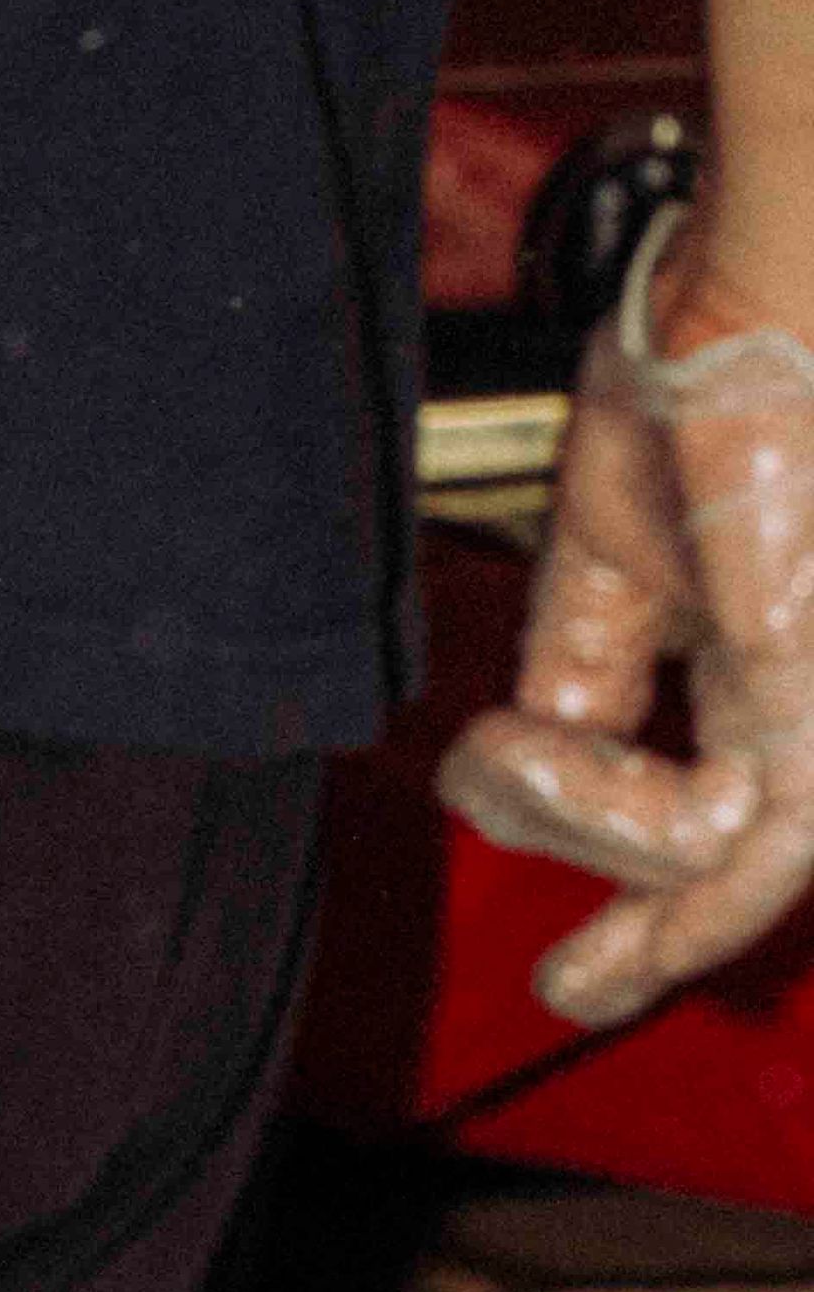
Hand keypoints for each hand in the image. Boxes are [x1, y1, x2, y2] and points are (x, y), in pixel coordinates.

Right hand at [437, 237, 813, 1029]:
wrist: (773, 300)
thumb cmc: (704, 382)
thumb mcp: (606, 560)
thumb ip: (577, 677)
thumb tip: (507, 778)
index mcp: (766, 662)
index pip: (714, 814)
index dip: (643, 896)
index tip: (579, 972)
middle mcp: (806, 700)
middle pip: (747, 868)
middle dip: (657, 952)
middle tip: (576, 990)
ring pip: (726, 862)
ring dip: (595, 851)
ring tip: (512, 797)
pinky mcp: (812, 702)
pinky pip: (713, 827)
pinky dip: (590, 808)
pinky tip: (512, 751)